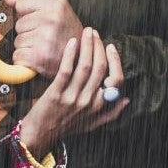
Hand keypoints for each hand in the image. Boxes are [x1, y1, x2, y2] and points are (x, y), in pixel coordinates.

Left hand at [4, 0, 80, 75]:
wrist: (82, 58)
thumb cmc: (67, 33)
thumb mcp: (56, 9)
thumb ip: (31, 0)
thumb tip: (9, 0)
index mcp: (57, 3)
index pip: (21, 3)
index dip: (27, 13)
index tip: (38, 18)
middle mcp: (52, 19)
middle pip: (18, 23)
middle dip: (28, 31)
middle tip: (45, 35)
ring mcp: (46, 38)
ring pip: (18, 40)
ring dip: (27, 45)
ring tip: (44, 45)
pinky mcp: (40, 57)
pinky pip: (18, 55)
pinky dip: (25, 59)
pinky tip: (40, 56)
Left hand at [17, 29, 126, 158]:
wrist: (40, 135)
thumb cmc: (66, 127)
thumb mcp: (92, 124)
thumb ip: (111, 113)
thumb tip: (126, 99)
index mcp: (99, 106)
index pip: (116, 80)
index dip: (115, 61)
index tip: (110, 47)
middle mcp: (88, 102)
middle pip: (101, 69)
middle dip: (99, 46)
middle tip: (94, 33)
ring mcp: (72, 98)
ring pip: (86, 66)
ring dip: (87, 45)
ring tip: (86, 32)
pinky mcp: (56, 95)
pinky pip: (66, 70)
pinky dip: (70, 54)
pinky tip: (72, 42)